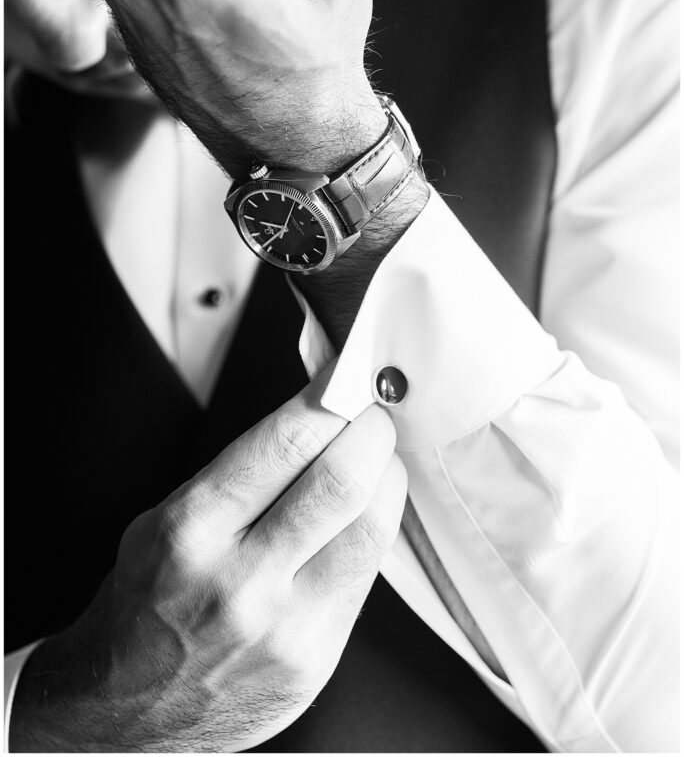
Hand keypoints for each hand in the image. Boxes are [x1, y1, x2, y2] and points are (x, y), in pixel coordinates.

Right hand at [9, 370, 406, 752]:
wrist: (124, 709)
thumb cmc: (146, 603)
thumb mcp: (165, 519)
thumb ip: (240, 472)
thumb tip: (316, 417)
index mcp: (193, 529)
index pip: (287, 441)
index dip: (332, 398)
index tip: (347, 379)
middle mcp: (241, 580)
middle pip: (342, 481)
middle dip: (371, 432)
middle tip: (372, 416)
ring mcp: (285, 626)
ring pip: (372, 529)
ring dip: (386, 479)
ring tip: (378, 461)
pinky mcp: (316, 659)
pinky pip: (367, 575)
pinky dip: (374, 531)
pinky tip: (364, 514)